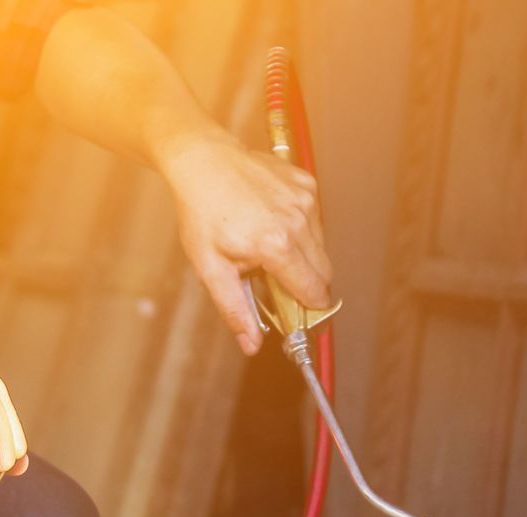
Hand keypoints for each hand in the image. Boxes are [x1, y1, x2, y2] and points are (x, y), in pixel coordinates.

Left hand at [157, 125, 333, 354]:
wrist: (203, 161)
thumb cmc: (203, 212)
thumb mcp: (210, 267)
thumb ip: (235, 310)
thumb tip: (251, 345)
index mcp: (276, 246)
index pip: (314, 291)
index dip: (310, 309)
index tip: (301, 316)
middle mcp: (297, 222)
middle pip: (324, 272)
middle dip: (306, 284)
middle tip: (278, 282)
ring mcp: (304, 201)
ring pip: (320, 246)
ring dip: (302, 255)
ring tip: (268, 245)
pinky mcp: (306, 185)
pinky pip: (315, 220)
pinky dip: (300, 228)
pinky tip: (272, 220)